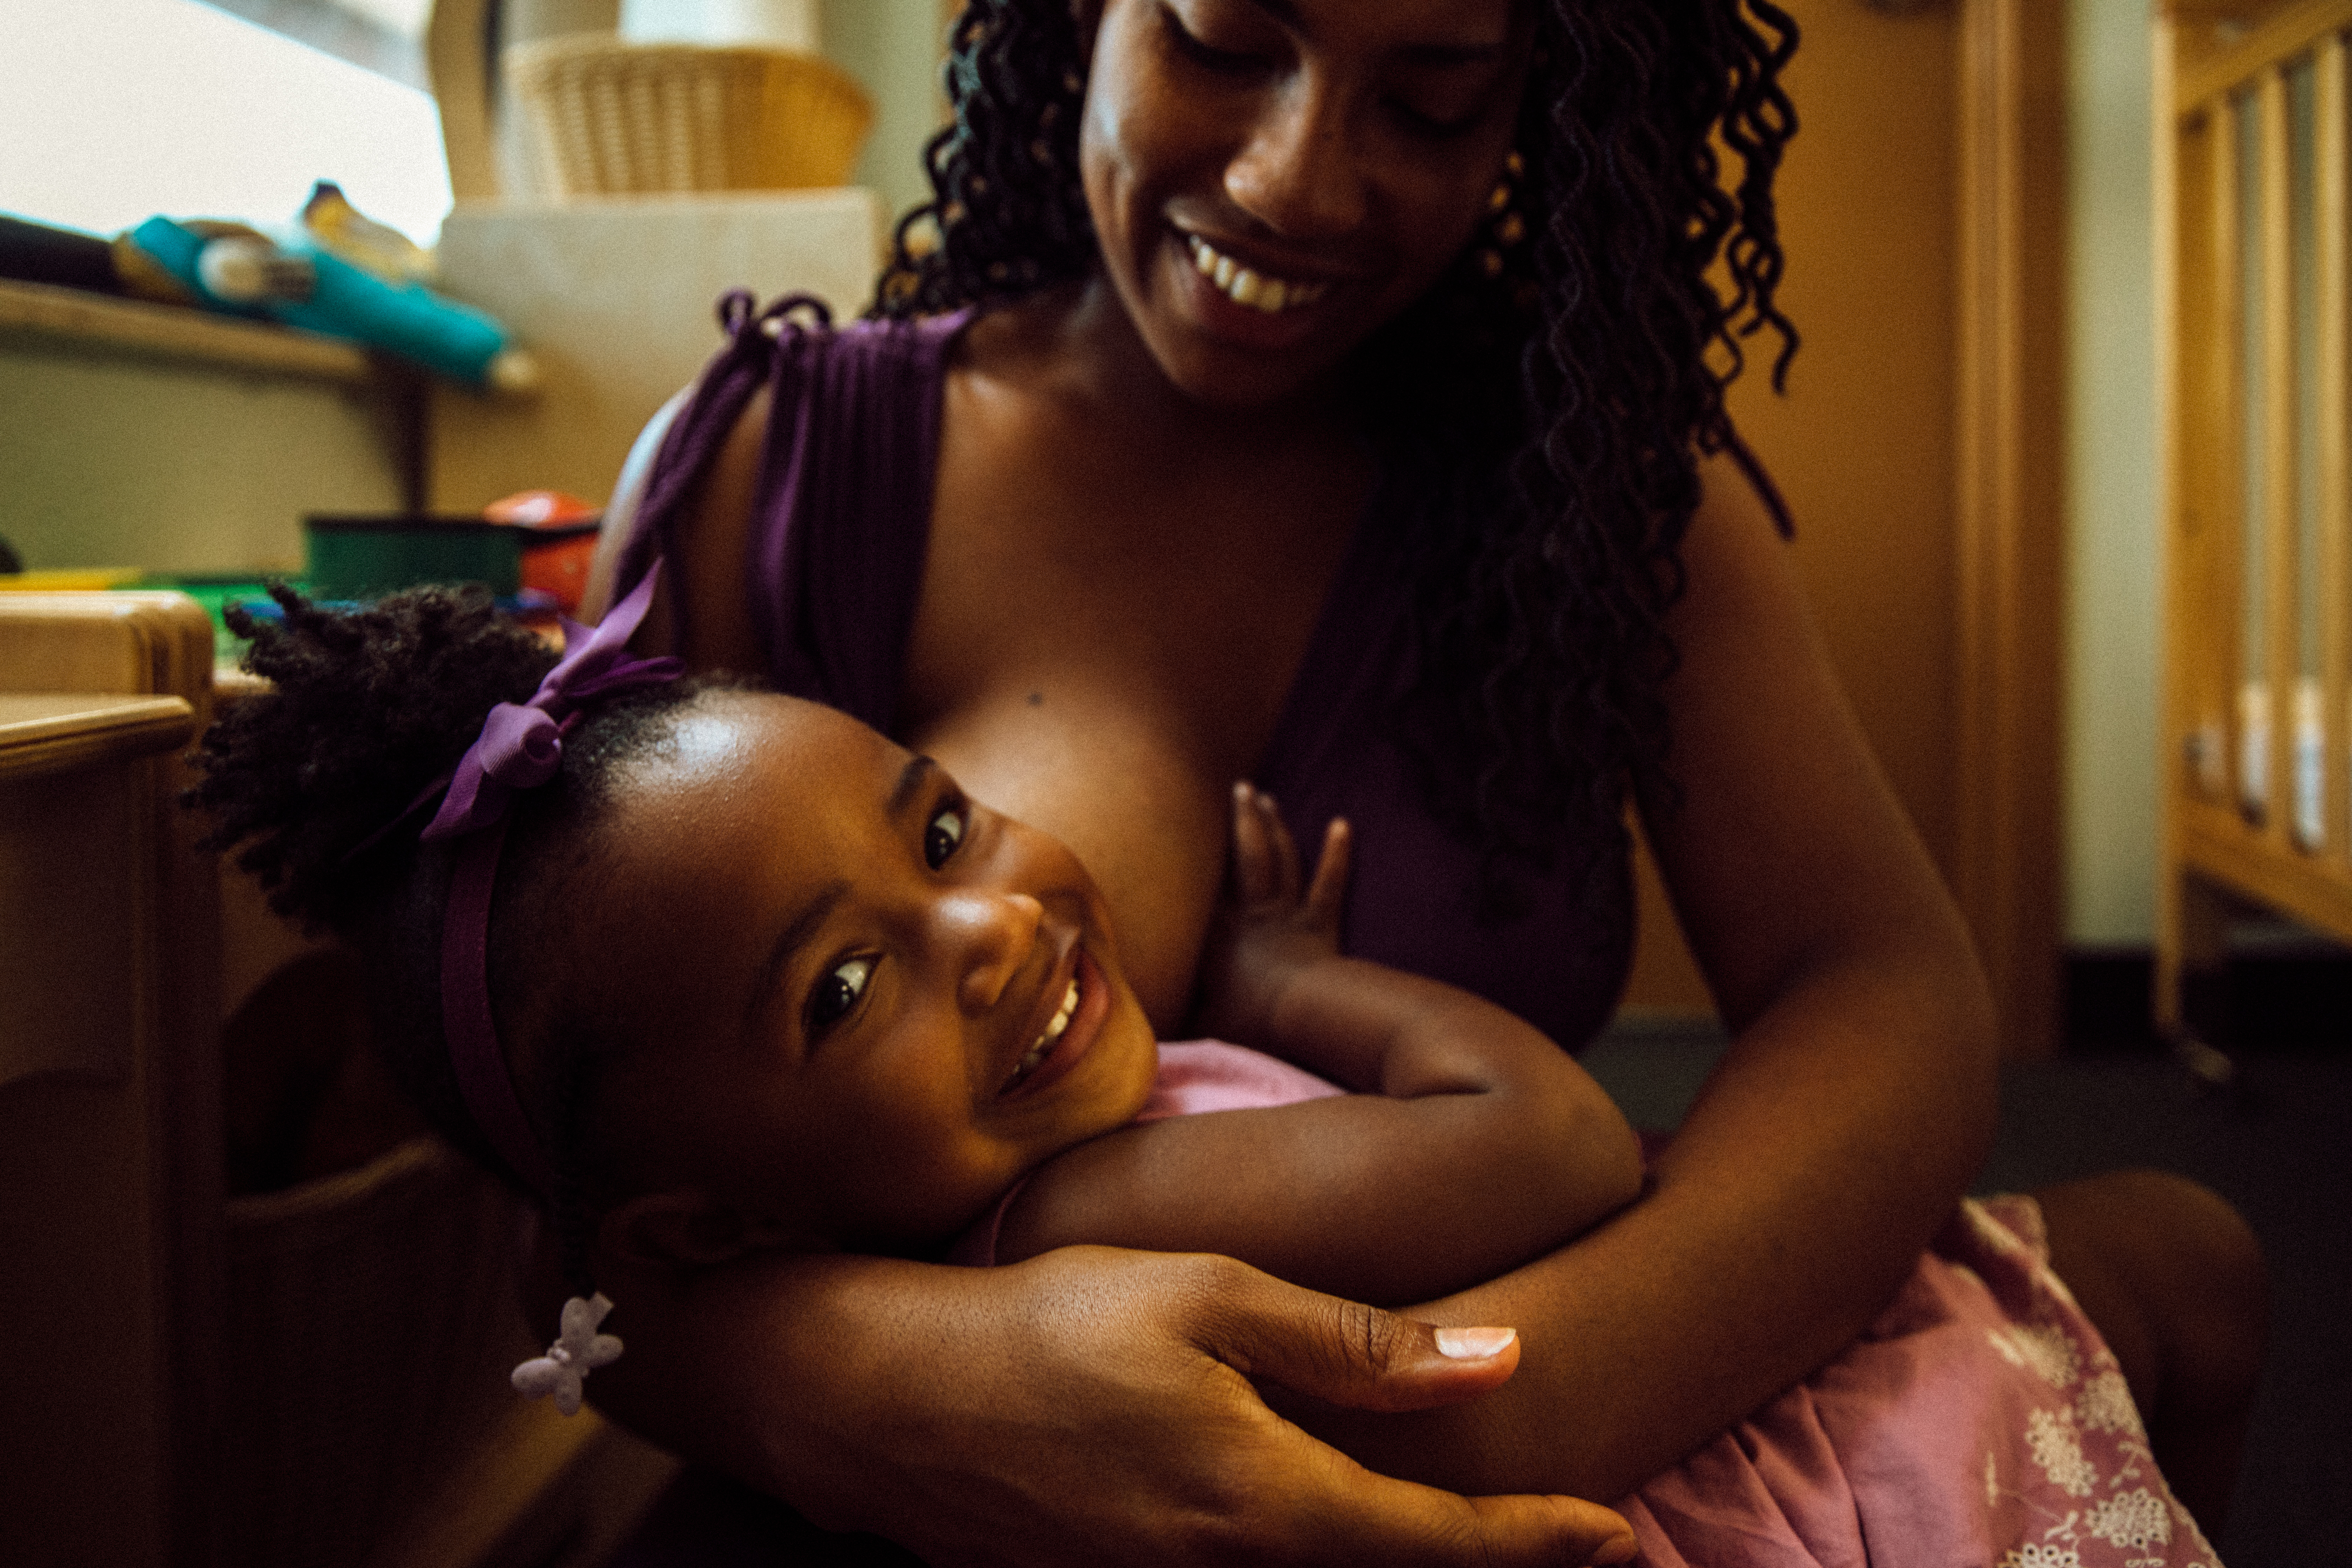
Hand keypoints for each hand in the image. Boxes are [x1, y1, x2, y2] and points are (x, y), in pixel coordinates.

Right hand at [730, 1246, 1635, 1567]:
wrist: (887, 1401)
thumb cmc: (1049, 1327)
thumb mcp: (1209, 1299)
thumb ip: (1355, 1342)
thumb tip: (1502, 1360)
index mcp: (1265, 1504)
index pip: (1436, 1545)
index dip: (1536, 1545)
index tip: (1615, 1534)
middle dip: (1482, 1567)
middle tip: (1570, 1539)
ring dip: (1400, 1564)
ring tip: (1463, 1533)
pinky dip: (1315, 1564)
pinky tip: (1330, 1523)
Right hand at [1195, 782, 1350, 1042]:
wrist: (1294, 1018)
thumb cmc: (1245, 1021)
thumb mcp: (1197, 1021)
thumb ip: (1169, 1018)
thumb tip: (1134, 1023)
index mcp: (1219, 932)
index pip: (1204, 885)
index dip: (1192, 851)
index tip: (1181, 820)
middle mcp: (1253, 913)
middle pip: (1247, 855)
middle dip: (1242, 819)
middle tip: (1239, 787)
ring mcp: (1288, 915)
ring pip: (1282, 860)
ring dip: (1275, 826)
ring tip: (1267, 799)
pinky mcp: (1320, 925)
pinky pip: (1329, 884)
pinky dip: (1338, 854)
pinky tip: (1342, 824)